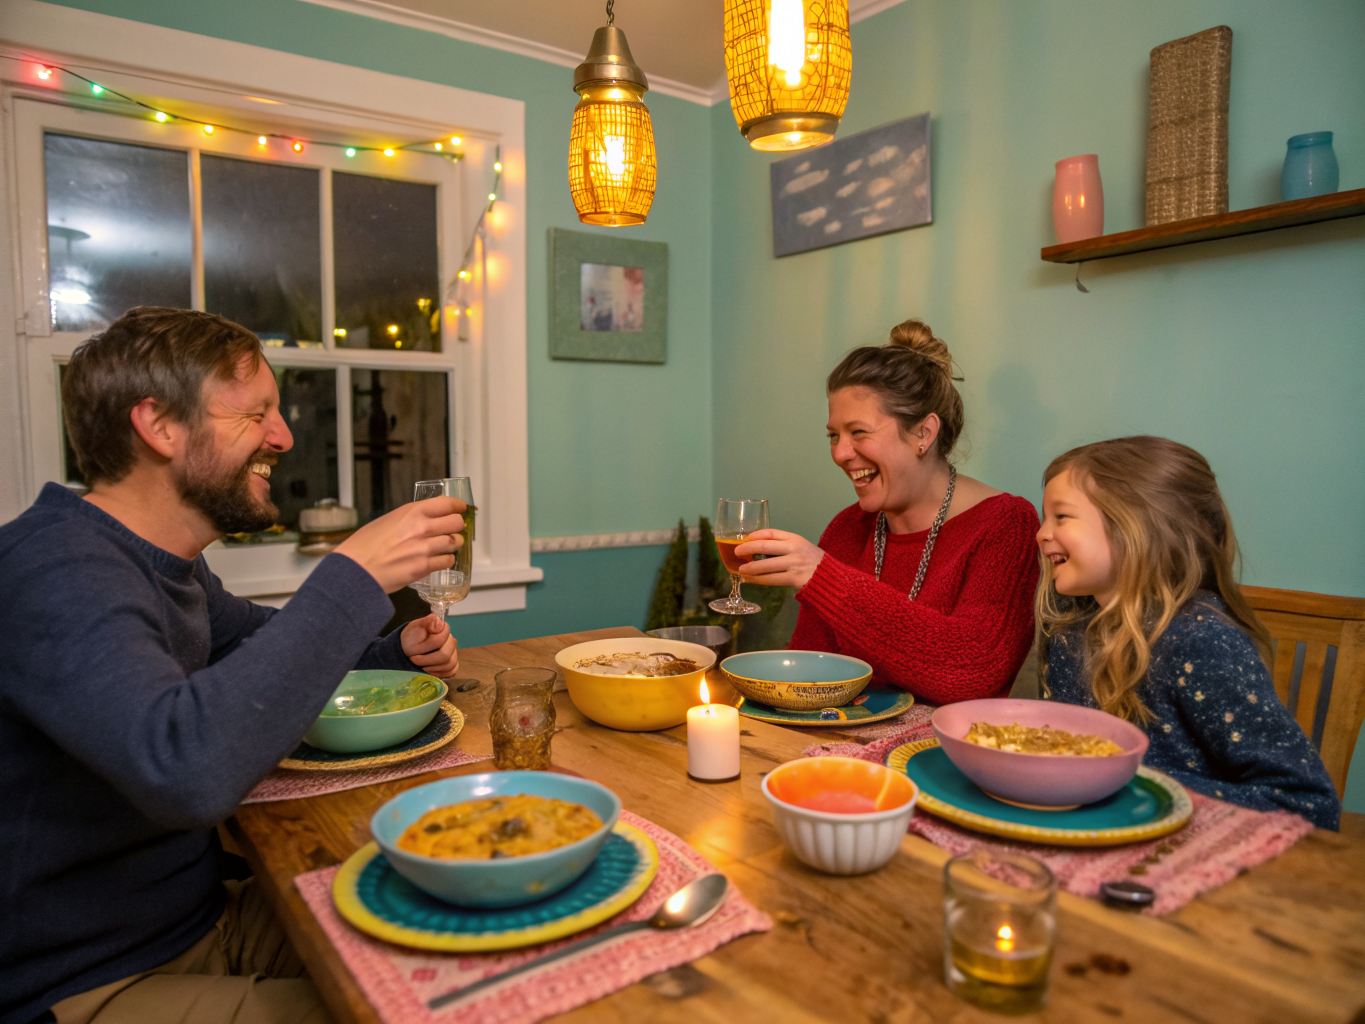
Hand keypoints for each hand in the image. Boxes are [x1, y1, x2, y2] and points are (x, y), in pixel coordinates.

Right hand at [334, 497, 465, 592]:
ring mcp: (425, 548)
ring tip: (447, 545)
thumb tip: (425, 520)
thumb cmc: (364, 546)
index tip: (460, 508)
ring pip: (455, 542)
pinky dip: (446, 560)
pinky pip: (447, 561)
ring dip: (453, 543)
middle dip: (457, 525)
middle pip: (456, 522)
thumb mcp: (386, 521)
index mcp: (411, 512)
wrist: (355, 570)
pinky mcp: (424, 567)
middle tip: (453, 529)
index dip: (457, 506)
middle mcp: (422, 527)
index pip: (446, 503)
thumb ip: (409, 519)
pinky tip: (439, 560)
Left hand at [401, 614, 459, 677]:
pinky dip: (440, 673)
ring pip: (450, 664)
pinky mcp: (452, 664)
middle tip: (414, 660)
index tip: (415, 649)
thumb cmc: (411, 637)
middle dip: (428, 660)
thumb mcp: (416, 627)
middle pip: (446, 655)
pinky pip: (452, 671)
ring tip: (421, 666)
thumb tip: (440, 623)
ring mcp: (453, 653)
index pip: (443, 639)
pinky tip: (429, 671)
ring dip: (432, 668)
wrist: (406, 648)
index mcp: (444, 630)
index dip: (428, 646)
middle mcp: (451, 641)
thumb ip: (428, 622)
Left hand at [735, 529, 824, 590]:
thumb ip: (785, 547)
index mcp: (795, 538)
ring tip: (741, 570)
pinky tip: (750, 580)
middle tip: (736, 552)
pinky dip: (758, 580)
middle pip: (765, 546)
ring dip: (750, 568)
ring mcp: (794, 563)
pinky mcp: (794, 578)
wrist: (832, 578)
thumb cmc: (814, 563)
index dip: (756, 535)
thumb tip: (758, 550)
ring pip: (765, 565)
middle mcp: (794, 548)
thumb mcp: (802, 547)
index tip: (745, 538)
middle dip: (747, 548)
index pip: (771, 532)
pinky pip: (771, 579)